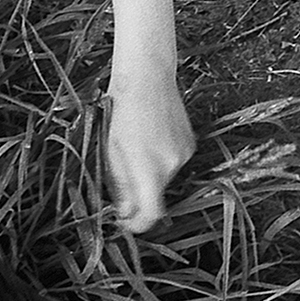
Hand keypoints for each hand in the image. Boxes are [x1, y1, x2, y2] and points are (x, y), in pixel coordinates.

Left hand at [104, 73, 194, 232]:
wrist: (146, 76)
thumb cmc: (121, 109)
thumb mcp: (110, 150)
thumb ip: (119, 184)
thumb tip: (124, 212)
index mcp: (150, 168)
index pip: (151, 214)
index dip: (138, 224)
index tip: (126, 223)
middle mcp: (172, 165)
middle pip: (156, 195)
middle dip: (138, 193)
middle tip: (119, 175)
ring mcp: (185, 154)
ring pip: (163, 178)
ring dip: (148, 173)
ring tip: (132, 147)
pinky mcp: (190, 143)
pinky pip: (173, 162)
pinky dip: (159, 159)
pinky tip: (148, 138)